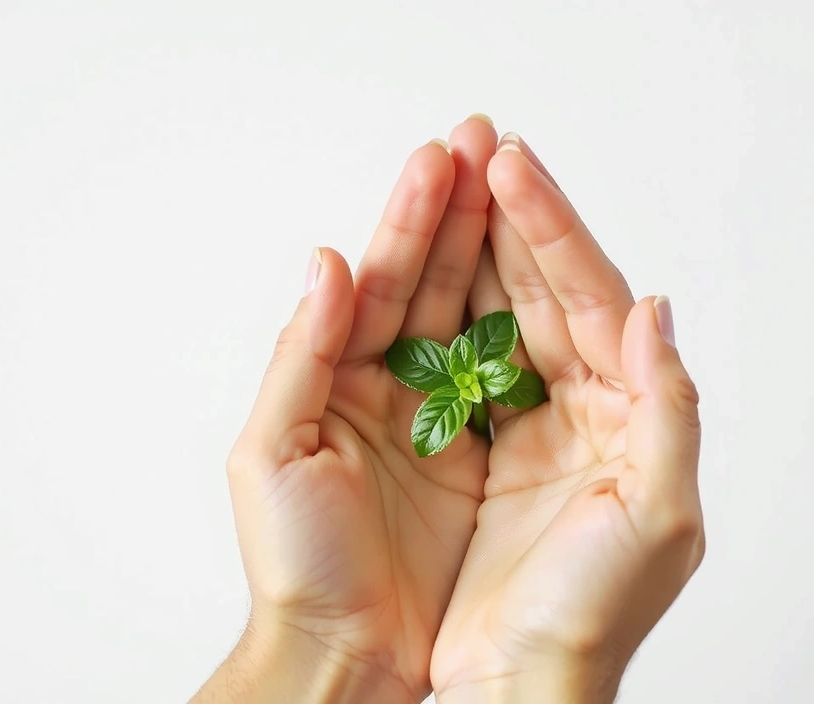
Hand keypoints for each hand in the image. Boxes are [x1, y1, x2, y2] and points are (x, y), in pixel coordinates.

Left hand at [191, 116, 498, 703]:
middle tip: (488, 144)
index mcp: (337, 378)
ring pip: (473, 316)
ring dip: (492, 250)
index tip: (442, 158)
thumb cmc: (296, 562)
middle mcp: (392, 387)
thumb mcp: (271, 454)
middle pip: (430, 282)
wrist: (347, 654)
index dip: (410, 219)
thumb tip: (327, 265)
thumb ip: (300, 354)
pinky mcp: (483, 454)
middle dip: (459, 212)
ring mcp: (441, 417)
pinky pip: (510, 378)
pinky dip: (526, 327)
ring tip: (516, 184)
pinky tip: (541, 279)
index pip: (379, 280)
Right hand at [431, 133, 705, 702]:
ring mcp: (502, 423)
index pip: (588, 298)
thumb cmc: (586, 617)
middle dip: (504, 217)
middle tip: (473, 147)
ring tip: (439, 179)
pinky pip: (434, 361)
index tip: (515, 168)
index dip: (552, 230)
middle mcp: (564, 409)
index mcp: (618, 415)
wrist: (502, 688)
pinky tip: (409, 264)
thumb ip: (669, 406)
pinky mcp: (448, 446)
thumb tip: (652, 308)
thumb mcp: (660, 516)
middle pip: (531, 291)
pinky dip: (421, 310)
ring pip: (479, 313)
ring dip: (460, 246)